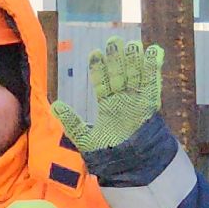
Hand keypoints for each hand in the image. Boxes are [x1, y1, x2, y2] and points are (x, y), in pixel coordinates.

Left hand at [51, 37, 164, 153]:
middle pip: (120, 74)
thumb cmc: (108, 155)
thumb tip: (54, 105)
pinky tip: (154, 51)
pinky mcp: (150, 105)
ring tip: (132, 43)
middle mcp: (124, 101)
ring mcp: (137, 101)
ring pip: (136, 75)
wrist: (130, 167)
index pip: (103, 82)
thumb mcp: (85, 138)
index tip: (94, 52)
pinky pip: (153, 83)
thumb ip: (72, 122)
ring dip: (134, 60)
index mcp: (109, 106)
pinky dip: (154, 68)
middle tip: (113, 40)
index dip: (99, 68)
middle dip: (117, 58)